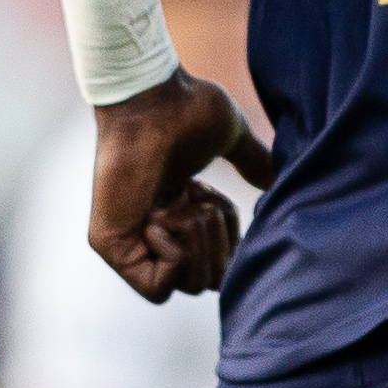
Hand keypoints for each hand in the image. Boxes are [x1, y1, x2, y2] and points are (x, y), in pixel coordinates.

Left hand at [90, 72, 273, 299]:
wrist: (151, 98)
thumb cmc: (185, 109)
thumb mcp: (231, 139)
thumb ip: (252, 161)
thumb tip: (273, 180)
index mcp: (180, 213)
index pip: (219, 262)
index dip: (231, 239)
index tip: (217, 200)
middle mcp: (156, 233)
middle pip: (210, 281)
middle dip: (220, 243)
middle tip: (202, 203)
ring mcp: (132, 243)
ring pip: (190, 286)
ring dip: (198, 242)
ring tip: (184, 205)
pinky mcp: (113, 247)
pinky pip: (157, 288)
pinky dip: (173, 257)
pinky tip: (161, 218)